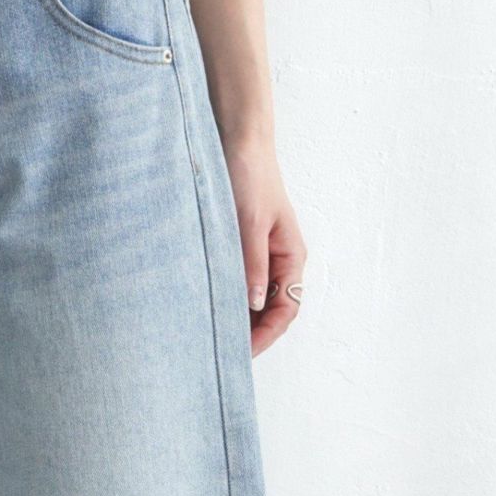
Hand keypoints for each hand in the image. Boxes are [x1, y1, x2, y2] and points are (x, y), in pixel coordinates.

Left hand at [223, 139, 306, 356]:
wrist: (238, 141)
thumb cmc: (249, 177)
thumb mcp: (250, 222)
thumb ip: (252, 263)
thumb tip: (254, 305)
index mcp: (290, 256)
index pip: (286, 309)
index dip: (266, 335)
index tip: (241, 354)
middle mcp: (278, 258)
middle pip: (270, 308)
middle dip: (250, 332)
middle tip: (220, 353)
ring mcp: (259, 250)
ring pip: (252, 295)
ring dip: (236, 314)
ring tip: (210, 334)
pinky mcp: (239, 241)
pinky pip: (236, 276)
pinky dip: (225, 291)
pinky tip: (205, 301)